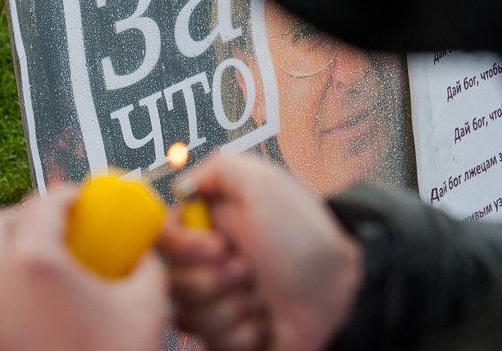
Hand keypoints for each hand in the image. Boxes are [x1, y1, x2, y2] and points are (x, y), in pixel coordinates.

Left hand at [0, 185, 168, 350]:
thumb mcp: (146, 308)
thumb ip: (145, 266)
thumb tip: (143, 253)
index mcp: (33, 265)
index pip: (43, 204)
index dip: (68, 195)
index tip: (83, 200)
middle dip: (29, 214)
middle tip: (62, 223)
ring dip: (9, 246)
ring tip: (46, 259)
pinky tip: (34, 298)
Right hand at [159, 152, 364, 350]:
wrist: (340, 297)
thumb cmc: (307, 244)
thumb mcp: (264, 183)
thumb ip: (217, 169)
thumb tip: (183, 183)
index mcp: (213, 224)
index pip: (161, 236)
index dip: (183, 246)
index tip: (216, 246)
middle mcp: (210, 261)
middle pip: (170, 278)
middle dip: (211, 279)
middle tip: (247, 269)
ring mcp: (218, 300)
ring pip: (186, 312)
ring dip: (229, 307)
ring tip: (261, 296)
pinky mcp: (225, 335)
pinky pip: (207, 340)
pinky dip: (239, 333)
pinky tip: (264, 321)